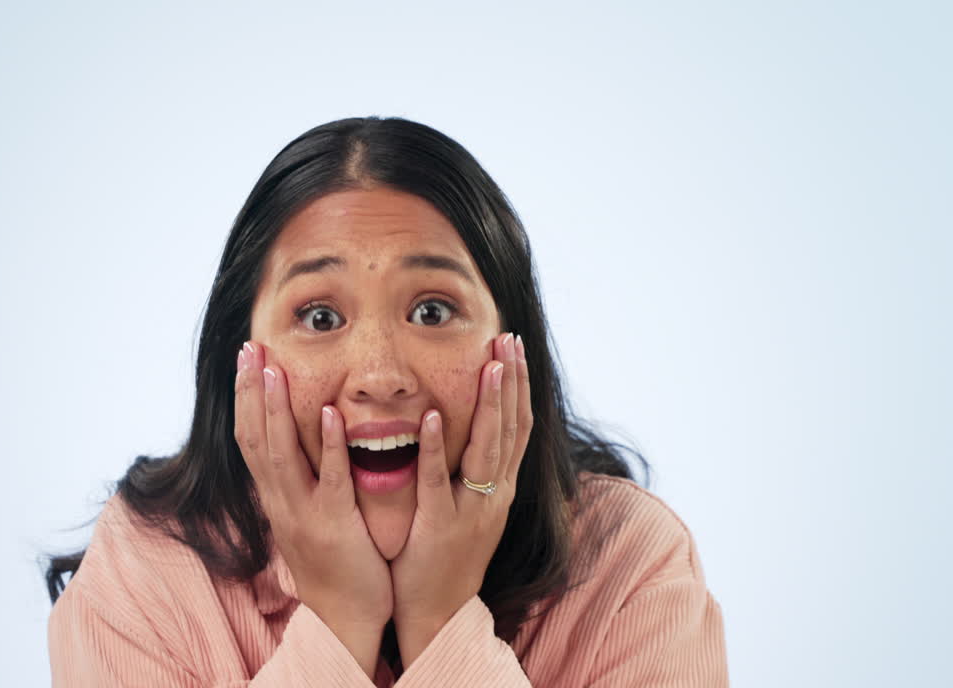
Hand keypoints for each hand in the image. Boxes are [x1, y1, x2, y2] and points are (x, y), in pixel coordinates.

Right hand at [233, 341, 391, 675]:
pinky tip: (332, 413)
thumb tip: (296, 443)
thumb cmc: (335, 562)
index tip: (247, 358)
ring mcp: (305, 513)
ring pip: (282, 454)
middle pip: (256, 438)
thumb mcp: (308, 515)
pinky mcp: (335, 525)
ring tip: (276, 368)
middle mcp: (281, 501)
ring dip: (278, 409)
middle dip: (252, 391)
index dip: (246, 397)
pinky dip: (329, 445)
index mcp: (276, 496)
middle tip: (250, 347)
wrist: (346, 615)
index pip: (250, 438)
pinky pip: (330, 479)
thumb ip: (302, 480)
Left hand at [389, 332, 531, 667]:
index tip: (513, 346)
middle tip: (508, 339)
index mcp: (500, 487)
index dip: (518, 385)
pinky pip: (439, 482)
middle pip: (511, 429)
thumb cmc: (447, 557)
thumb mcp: (470, 507)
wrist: (437, 614)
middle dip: (512, 382)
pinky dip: (437, 448)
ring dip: (490, 405)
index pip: (517, 426)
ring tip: (489, 366)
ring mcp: (471, 510)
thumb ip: (472, 471)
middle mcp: (494, 494)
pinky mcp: (440, 526)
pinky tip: (434, 416)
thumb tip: (472, 428)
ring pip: (487, 449)